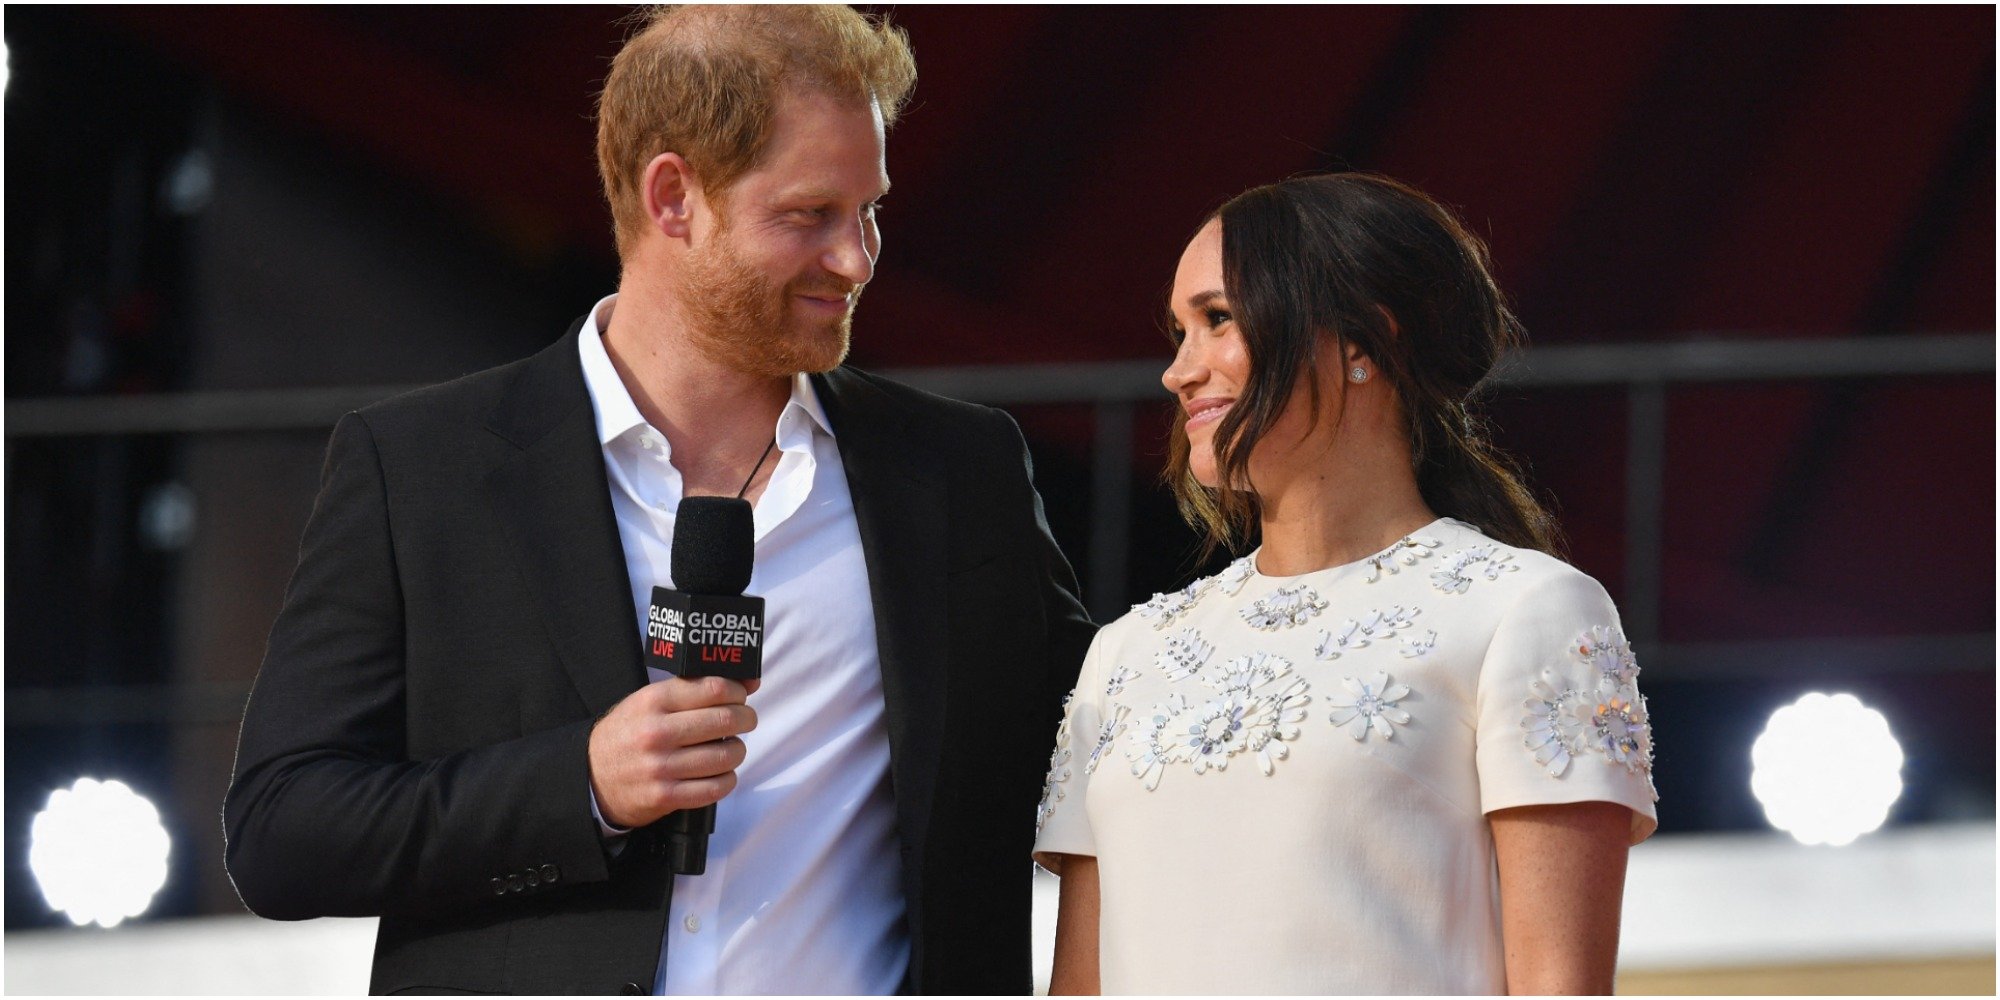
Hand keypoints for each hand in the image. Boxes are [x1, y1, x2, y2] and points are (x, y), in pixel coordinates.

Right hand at [587, 676, 760, 828]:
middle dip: (746, 719)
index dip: (737, 692)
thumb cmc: (628, 734)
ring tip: (731, 748)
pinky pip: (715, 788)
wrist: (591, 777)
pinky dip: (727, 780)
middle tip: (745, 721)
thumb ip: (693, 690)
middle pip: (725, 720)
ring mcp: (661, 766)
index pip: (714, 688)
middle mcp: (657, 732)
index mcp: (653, 701)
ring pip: (725, 756)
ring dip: (737, 751)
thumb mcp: (650, 701)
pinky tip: (721, 773)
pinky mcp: (665, 796)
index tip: (741, 696)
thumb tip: (749, 682)